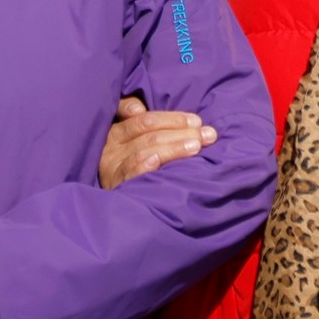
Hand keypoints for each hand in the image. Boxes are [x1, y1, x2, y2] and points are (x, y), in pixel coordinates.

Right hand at [98, 91, 215, 188]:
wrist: (117, 210)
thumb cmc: (132, 167)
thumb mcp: (133, 142)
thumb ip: (140, 122)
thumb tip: (139, 108)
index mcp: (115, 132)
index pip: (144, 120)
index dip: (172, 119)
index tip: (197, 122)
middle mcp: (111, 148)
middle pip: (149, 133)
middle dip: (181, 131)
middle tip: (207, 134)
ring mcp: (112, 167)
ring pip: (145, 149)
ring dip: (173, 146)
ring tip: (196, 146)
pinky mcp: (116, 186)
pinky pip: (131, 170)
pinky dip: (145, 163)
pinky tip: (159, 161)